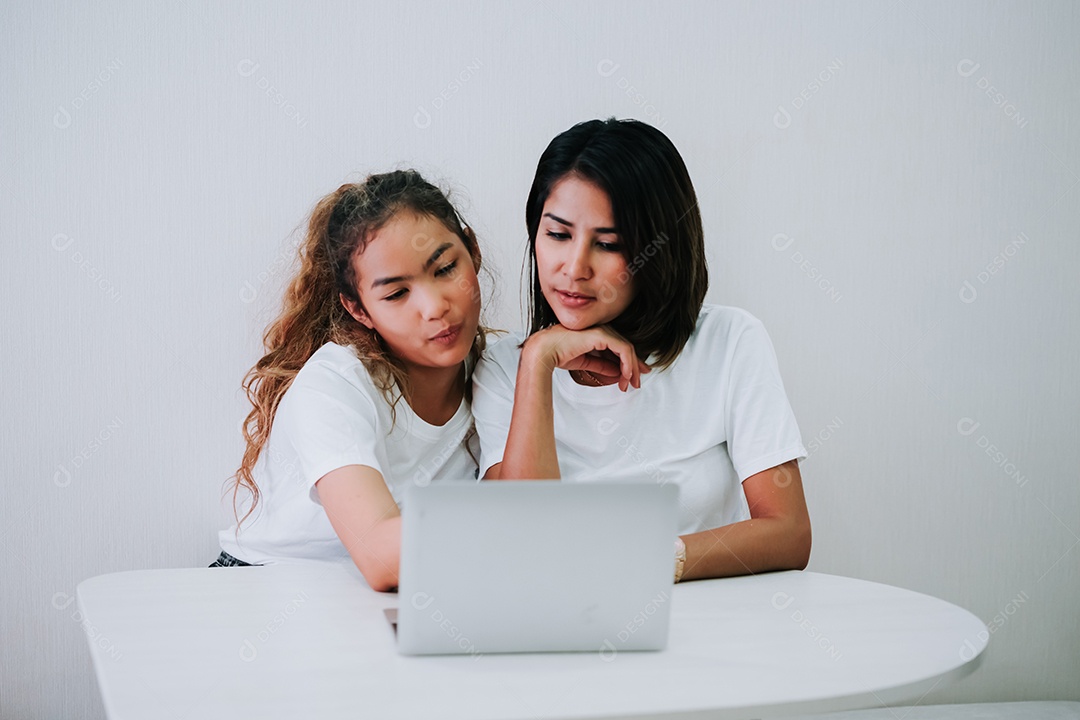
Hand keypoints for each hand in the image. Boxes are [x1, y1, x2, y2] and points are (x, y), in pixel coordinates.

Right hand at [522, 324, 650, 391]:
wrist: (544, 350)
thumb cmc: (557, 354)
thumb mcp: (585, 362)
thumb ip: (601, 365)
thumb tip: (616, 373)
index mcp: (596, 334)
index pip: (619, 348)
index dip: (629, 362)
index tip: (633, 376)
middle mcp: (601, 330)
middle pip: (626, 348)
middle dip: (634, 367)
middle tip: (637, 382)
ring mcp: (602, 330)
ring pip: (627, 348)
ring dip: (632, 368)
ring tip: (631, 383)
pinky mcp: (602, 335)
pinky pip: (623, 349)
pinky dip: (627, 363)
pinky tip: (626, 375)